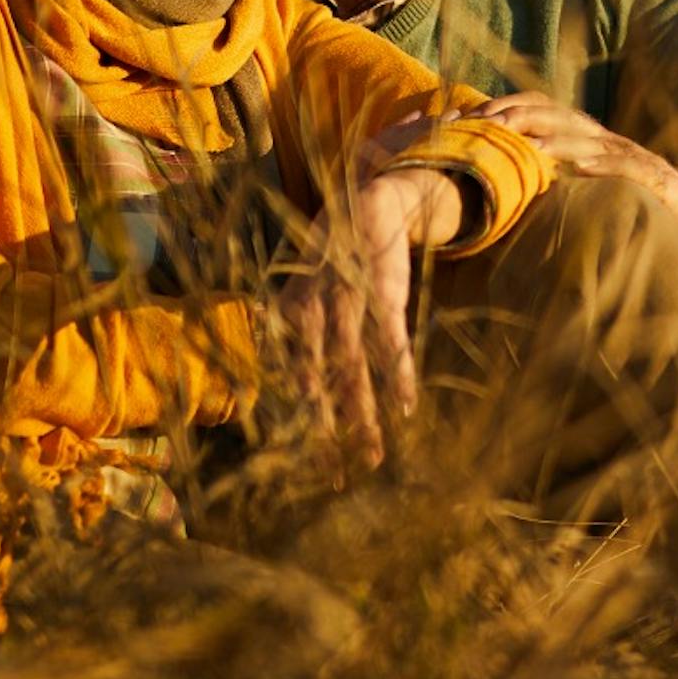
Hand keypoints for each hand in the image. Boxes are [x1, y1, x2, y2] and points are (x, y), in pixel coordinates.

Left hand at [278, 165, 457, 472]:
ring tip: (373, 458)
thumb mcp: (301, 287)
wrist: (367, 197)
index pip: (288, 381)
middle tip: (334, 480)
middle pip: (317, 384)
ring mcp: (348, 299)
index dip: (295, 425)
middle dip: (326, 434)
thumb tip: (272, 381)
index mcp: (288, 314)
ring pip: (352, 369)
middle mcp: (311, 310)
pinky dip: (397, 374)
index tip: (302, 468)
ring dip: (363, 416)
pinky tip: (405, 407)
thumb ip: (289, 329)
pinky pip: (389, 341)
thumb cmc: (333, 254)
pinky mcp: (383, 290)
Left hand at [469, 93, 677, 266]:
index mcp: (585, 140)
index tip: (463, 118)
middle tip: (478, 122)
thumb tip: (499, 192)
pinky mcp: (654, 179)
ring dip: (547, 133)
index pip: (537, 110)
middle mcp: (604, 140)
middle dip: (514, 113)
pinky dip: (596, 162)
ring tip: (514, 137)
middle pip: (554, 113)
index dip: (500, 108)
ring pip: (583, 135)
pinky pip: (622, 166)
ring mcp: (629, 157)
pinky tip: (573, 165)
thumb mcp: (589, 193)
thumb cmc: (641, 208)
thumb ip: (553, 185)